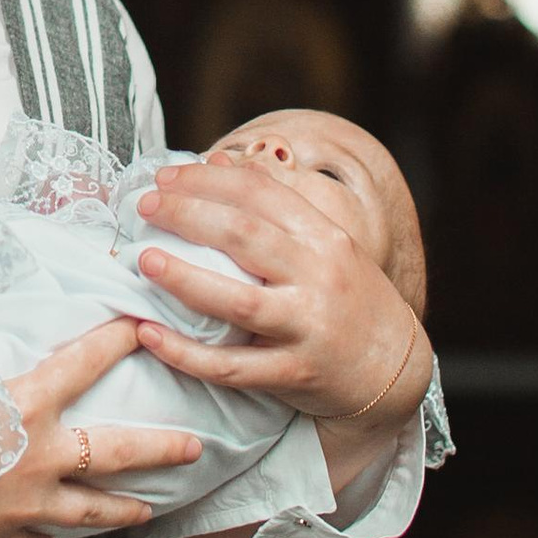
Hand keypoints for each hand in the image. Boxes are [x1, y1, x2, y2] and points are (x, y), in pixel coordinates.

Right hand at [0, 316, 199, 537]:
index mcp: (23, 404)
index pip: (81, 364)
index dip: (114, 341)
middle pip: (115, 453)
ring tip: (147, 510)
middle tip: (193, 447)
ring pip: (90, 510)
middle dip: (158, 449)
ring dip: (122, 509)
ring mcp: (24, 506)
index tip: (140, 326)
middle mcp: (38, 458)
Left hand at [130, 155, 430, 426]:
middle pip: (244, 236)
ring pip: (237, 301)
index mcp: (325, 237)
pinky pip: (231, 366)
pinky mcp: (294, 374)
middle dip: (187, 215)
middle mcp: (319, 276)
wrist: (394, 369)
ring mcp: (307, 327)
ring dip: (185, 279)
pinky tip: (150, 335)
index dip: (206, 179)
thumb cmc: (348, 299)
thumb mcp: (326, 245)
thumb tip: (217, 162)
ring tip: (145, 261)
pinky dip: (186, 353)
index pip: (260, 193)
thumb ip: (276, 207)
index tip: (165, 176)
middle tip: (144, 206)